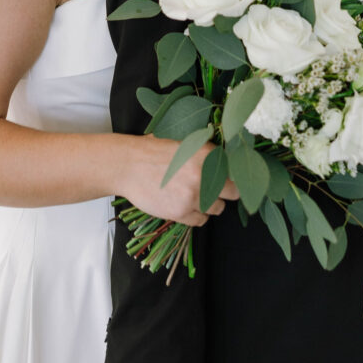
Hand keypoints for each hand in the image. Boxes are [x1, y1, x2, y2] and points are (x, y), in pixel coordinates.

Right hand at [123, 134, 238, 226]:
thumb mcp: (183, 142)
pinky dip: (196, 215)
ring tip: (193, 195)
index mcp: (206, 152)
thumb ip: (205, 152)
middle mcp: (204, 173)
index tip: (230, 178)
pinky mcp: (181, 212)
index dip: (233, 175)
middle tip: (216, 189)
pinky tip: (185, 205)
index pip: (235, 170)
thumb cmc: (152, 151)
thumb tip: (226, 161)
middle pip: (233, 191)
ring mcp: (193, 194)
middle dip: (226, 191)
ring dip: (210, 204)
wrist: (127, 165)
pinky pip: (201, 220)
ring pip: (218, 207)